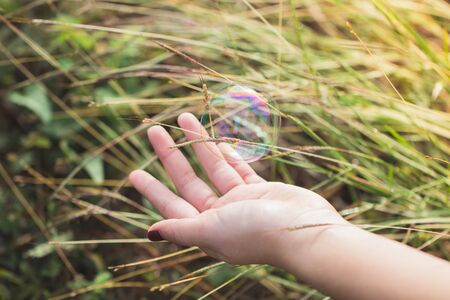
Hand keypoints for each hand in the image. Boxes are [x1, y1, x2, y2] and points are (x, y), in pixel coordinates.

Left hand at [129, 113, 347, 265]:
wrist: (304, 231)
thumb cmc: (256, 233)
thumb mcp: (211, 232)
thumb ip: (181, 229)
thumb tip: (150, 232)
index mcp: (204, 229)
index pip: (171, 206)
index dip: (152, 190)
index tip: (135, 172)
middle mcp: (219, 216)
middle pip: (188, 182)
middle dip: (170, 156)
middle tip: (154, 130)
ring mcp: (239, 201)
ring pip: (212, 167)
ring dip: (198, 144)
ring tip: (183, 117)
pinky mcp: (258, 189)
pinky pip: (237, 168)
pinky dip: (226, 154)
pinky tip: (214, 140)